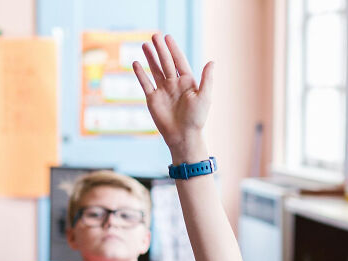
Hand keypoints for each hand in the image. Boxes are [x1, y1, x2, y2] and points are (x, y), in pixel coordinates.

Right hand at [133, 33, 212, 159]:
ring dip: (150, 58)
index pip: (179, 61)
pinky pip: (145, 84)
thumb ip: (207, 79)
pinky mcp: (153, 99)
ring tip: (145, 44)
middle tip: (154, 35)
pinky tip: (136, 63)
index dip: (173, 49)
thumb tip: (212, 61)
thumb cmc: (196, 119)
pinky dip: (140, 74)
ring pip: (155, 70)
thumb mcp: (204, 97)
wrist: (183, 137)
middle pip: (166, 62)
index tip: (168, 37)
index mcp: (187, 82)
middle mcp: (174, 84)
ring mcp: (163, 91)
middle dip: (160, 49)